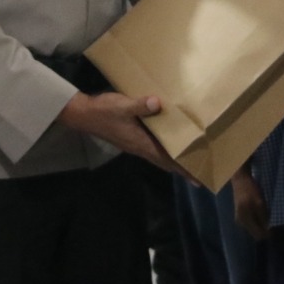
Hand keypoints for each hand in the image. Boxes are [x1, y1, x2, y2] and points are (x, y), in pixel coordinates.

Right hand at [58, 92, 191, 180]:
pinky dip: (164, 149)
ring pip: (159, 156)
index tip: (198, 179)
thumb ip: (140, 105)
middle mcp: (140, 148)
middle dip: (182, 168)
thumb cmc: (103, 111)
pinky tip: (169, 142)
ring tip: (189, 160)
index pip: (166, 160)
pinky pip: (153, 148)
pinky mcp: (131, 138)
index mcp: (141, 144)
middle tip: (200, 173)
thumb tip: (158, 104)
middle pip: (165, 162)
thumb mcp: (122, 106)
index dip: (182, 169)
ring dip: (173, 160)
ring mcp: (135, 144)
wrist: (83, 114)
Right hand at [232, 166, 269, 239]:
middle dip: (264, 230)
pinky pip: (251, 224)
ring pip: (253, 229)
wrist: (240, 180)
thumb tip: (268, 230)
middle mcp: (241, 222)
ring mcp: (239, 220)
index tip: (275, 227)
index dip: (268, 233)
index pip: (258, 234)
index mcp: (244, 218)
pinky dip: (257, 222)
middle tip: (273, 221)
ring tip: (268, 217)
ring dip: (261, 226)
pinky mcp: (240, 216)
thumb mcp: (259, 202)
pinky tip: (261, 215)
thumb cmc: (251, 189)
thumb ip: (263, 217)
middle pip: (255, 234)